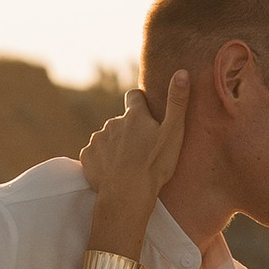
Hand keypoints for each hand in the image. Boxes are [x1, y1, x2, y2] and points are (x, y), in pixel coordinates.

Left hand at [77, 70, 189, 234]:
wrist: (126, 195)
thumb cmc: (154, 165)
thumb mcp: (173, 133)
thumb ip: (177, 102)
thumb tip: (182, 72)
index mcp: (134, 116)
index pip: (133, 96)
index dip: (139, 102)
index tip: (145, 112)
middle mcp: (112, 123)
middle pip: (120, 121)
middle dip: (128, 130)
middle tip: (141, 150)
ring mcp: (97, 139)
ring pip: (107, 138)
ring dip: (115, 146)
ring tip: (127, 164)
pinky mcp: (87, 156)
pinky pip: (94, 154)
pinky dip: (102, 160)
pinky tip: (112, 172)